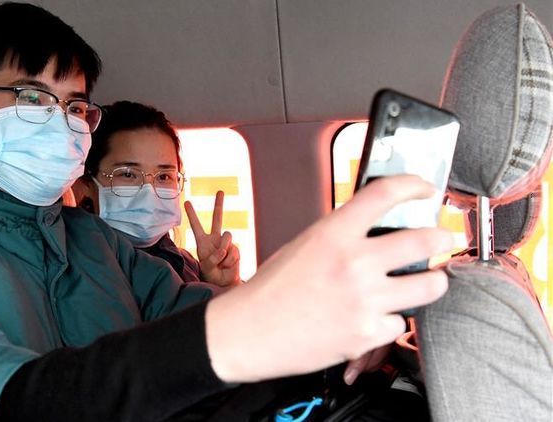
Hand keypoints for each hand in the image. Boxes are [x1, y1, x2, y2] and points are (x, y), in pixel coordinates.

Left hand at [185, 191, 240, 286]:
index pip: (196, 225)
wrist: (224, 281)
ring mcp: (226, 242)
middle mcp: (214, 238)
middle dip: (219, 204)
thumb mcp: (207, 266)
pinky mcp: (235, 248)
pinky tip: (228, 264)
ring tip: (221, 262)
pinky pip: (233, 250)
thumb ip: (213, 257)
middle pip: (218, 218)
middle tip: (220, 191)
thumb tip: (223, 250)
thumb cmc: (211, 273)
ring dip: (224, 250)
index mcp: (203, 241)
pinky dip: (230, 260)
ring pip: (227, 236)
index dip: (192, 214)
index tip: (187, 202)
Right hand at [204, 175, 451, 382]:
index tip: (424, 190)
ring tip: (428, 281)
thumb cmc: (269, 291)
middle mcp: (354, 263)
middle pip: (424, 240)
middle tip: (442, 239)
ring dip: (433, 281)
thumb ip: (339, 237)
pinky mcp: (367, 334)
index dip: (413, 185)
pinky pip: (399, 323)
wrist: (248, 333)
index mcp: (333, 233)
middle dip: (441, 238)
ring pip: (430, 286)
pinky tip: (373, 318)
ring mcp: (364, 300)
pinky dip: (390, 321)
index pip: (385, 194)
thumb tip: (373, 233)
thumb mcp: (301, 246)